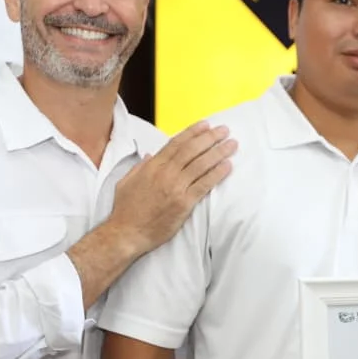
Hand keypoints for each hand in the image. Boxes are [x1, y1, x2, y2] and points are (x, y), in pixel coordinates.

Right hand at [109, 121, 236, 254]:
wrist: (127, 233)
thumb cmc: (125, 210)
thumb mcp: (126, 181)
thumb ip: (140, 166)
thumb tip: (150, 155)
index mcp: (152, 166)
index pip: (176, 143)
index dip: (193, 132)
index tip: (206, 125)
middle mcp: (165, 174)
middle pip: (192, 150)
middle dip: (210, 138)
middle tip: (224, 130)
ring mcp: (176, 188)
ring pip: (201, 165)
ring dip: (219, 152)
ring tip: (232, 145)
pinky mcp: (184, 204)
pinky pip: (204, 185)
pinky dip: (217, 174)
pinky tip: (227, 166)